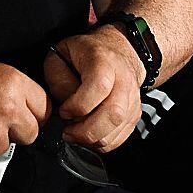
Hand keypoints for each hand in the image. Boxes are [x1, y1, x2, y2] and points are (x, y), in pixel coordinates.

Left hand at [42, 25, 144, 152]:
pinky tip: (90, 134)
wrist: (116, 49)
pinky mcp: (134, 113)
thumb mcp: (61, 55)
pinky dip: (103, 142)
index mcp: (104, 60)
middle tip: (68, 131)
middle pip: (114, 113)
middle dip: (86, 131)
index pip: (99, 86)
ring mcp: (132, 97)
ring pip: (118, 128)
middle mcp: (123, 79)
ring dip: (93, 139)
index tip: (63, 110)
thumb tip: (66, 106)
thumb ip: (58, 80)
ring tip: (76, 133)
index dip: (78, 105)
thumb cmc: (86, 52)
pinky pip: (121, 137)